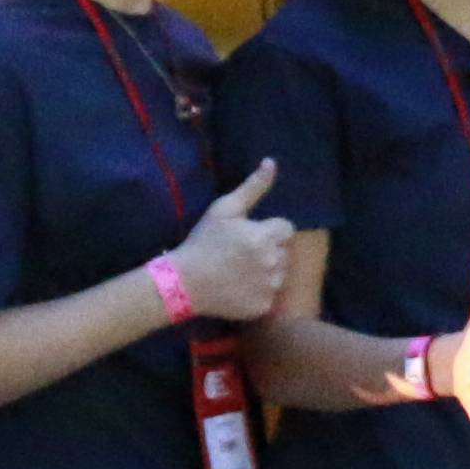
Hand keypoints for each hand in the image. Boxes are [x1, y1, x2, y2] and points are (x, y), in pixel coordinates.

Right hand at [172, 159, 291, 318]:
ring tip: (239, 271)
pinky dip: (258, 292)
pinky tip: (238, 288)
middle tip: (241, 254)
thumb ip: (252, 187)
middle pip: (284, 251)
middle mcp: (273, 262)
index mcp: (265, 237)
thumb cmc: (202, 241)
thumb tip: (271, 162)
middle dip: (269, 250)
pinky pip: (270, 295)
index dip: (269, 230)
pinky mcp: (263, 307)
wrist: (183, 283)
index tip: (249, 235)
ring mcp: (269, 287)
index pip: (286, 228)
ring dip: (267, 271)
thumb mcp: (224, 209)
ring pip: (280, 274)